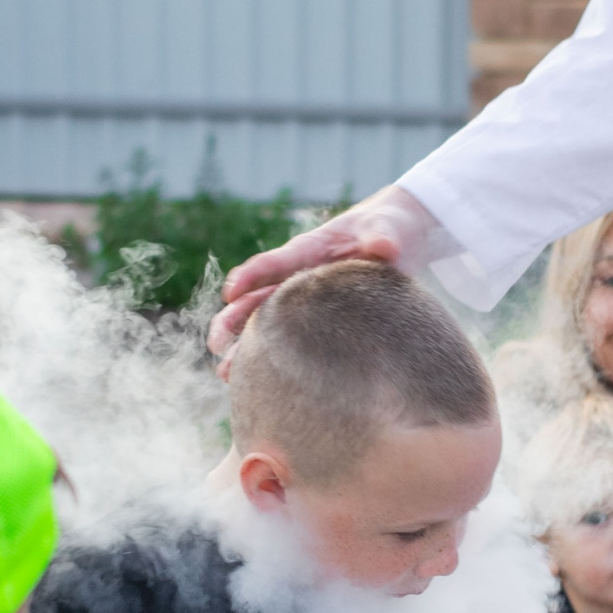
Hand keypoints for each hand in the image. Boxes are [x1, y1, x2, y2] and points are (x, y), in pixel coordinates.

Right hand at [209, 186, 444, 365]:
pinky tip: (252, 384)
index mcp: (309, 250)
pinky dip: (268, 361)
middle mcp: (298, 277)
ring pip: (264, 324)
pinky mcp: (316, 321)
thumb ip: (383, 237)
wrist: (396, 242)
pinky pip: (286, 340)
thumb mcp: (388, 228)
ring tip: (226, 372)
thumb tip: (385, 247)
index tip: (231, 291)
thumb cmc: (387, 228)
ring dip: (243, 347)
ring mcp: (304, 301)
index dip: (252, 275)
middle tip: (216, 342)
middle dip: (233, 319)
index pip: (274, 262)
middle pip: (257, 298)